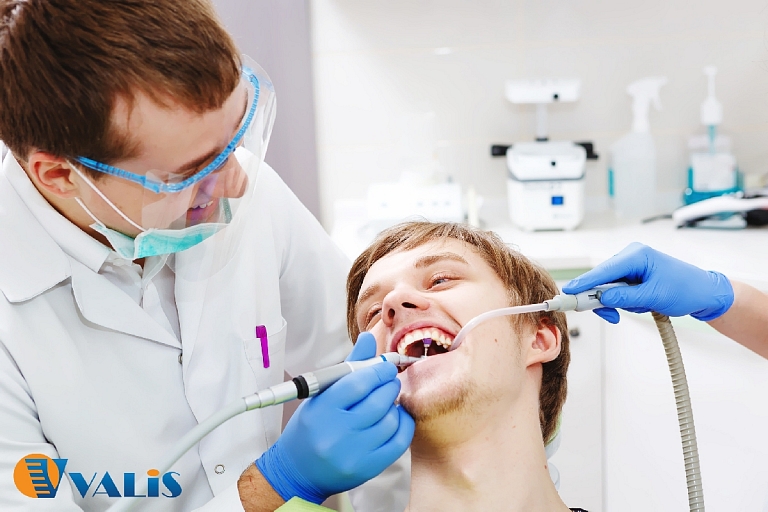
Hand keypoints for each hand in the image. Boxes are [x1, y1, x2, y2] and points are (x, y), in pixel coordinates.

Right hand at [256, 332, 413, 503]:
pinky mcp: (367, 469)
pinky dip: (403, 424)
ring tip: (387, 401)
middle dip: (389, 385)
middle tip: (390, 381)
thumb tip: (368, 337)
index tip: (386, 367)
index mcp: (322, 410)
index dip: (378, 371)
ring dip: (395, 406)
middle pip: (378, 402)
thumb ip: (348, 367)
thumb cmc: (310, 428)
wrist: (297, 471)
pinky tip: (397, 417)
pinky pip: (398, 442)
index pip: (358, 383)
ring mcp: (353, 454)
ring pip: (390, 421)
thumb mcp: (320, 395)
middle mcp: (336, 434)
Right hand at [562, 242, 733, 323]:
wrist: (705, 293)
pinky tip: (639, 305)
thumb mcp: (654, 296)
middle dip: (602, 298)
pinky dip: (623, 302)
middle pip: (603, 279)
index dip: (585, 282)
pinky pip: (618, 290)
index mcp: (637, 255)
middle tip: (607, 315)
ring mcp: (632, 267)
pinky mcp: (634, 277)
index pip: (605, 270)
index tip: (569, 292)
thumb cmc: (686, 290)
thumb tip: (601, 298)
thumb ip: (625, 297)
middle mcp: (631, 257)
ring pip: (609, 287)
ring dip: (617, 302)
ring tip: (638, 309)